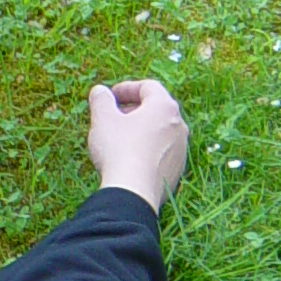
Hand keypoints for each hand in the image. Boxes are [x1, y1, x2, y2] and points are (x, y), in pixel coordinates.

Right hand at [87, 79, 188, 211]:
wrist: (134, 192)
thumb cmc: (119, 150)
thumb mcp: (103, 120)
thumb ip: (101, 100)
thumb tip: (100, 91)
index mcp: (164, 107)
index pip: (147, 87)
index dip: (126, 88)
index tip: (110, 96)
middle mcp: (179, 125)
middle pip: (156, 109)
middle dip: (134, 109)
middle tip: (114, 116)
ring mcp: (181, 149)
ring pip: (160, 132)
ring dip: (142, 130)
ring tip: (121, 139)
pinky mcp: (177, 169)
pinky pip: (161, 152)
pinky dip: (147, 150)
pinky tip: (130, 160)